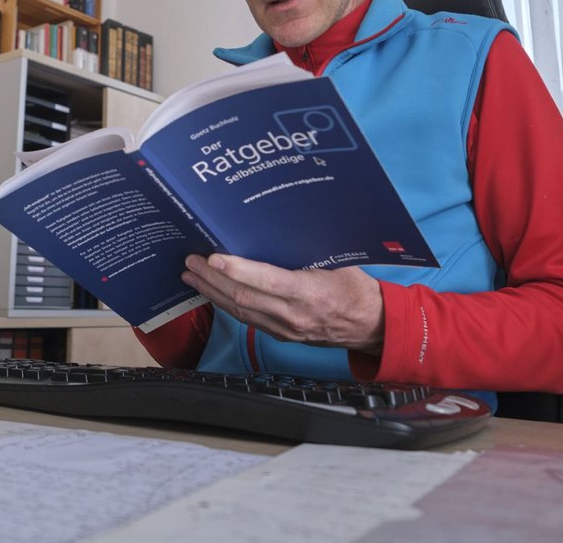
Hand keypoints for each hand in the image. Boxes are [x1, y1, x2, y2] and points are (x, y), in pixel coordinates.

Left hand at [182, 254, 384, 353]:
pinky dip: (225, 304)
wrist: (372, 327)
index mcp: (310, 293)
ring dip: (212, 292)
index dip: (237, 270)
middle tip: (190, 260)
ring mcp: (285, 328)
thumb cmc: (357, 290)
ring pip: (239, 311)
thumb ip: (306, 251)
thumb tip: (276, 227)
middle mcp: (293, 315)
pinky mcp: (280, 335)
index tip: (213, 258)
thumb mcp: (339, 262)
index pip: (266, 282)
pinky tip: (212, 291)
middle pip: (243, 298)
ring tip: (191, 275)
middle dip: (212, 279)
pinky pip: (246, 319)